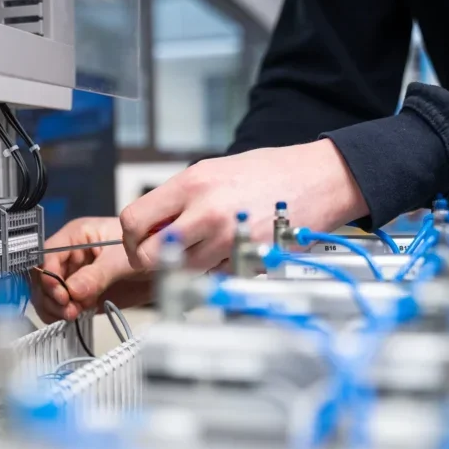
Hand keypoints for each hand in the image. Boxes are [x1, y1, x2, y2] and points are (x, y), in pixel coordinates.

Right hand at [31, 217, 152, 323]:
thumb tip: (74, 289)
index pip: (48, 254)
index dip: (48, 275)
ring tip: (72, 313)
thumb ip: (97, 274)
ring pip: (49, 294)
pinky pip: (63, 306)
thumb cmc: (150, 246)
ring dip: (56, 307)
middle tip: (67, 308)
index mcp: (77, 236)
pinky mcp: (84, 295)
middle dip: (51, 295)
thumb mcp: (123, 260)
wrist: (170, 267)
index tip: (60, 293)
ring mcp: (77, 276)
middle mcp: (73, 256)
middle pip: (43, 276)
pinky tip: (75, 315)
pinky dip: (63, 314)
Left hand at [119, 139, 368, 271]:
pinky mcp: (247, 262)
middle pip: (148, 256)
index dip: (129, 237)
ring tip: (201, 247)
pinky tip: (228, 251)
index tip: (138, 240)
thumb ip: (175, 198)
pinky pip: (213, 278)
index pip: (132, 221)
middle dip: (148, 259)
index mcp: (191, 184)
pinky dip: (213, 272)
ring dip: (182, 266)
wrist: (319, 179)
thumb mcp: (211, 170)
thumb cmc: (268, 172)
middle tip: (160, 254)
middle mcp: (206, 213)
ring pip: (179, 272)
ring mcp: (228, 240)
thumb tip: (147, 225)